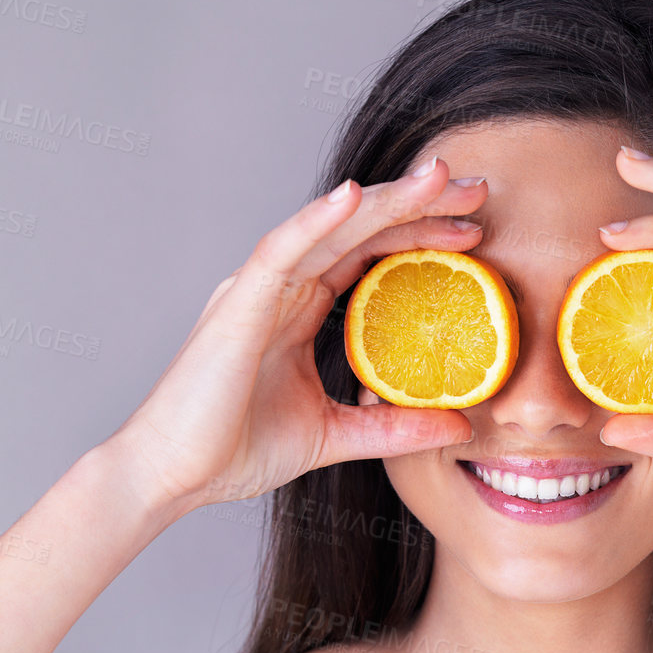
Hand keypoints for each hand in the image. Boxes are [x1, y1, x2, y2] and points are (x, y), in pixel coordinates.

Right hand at [102, 159, 485, 512]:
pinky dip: (318, 220)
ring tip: (439, 176)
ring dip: (387, 198)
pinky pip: (282, 251)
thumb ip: (394, 427)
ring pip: (331, 227)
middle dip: (419, 203)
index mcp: (298, 308)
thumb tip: (460, 426)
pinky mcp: (238, 305)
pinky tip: (357, 197)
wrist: (174, 476)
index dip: (421, 236)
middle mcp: (280, 286)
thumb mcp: (336, 435)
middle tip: (478, 187)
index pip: (369, 255)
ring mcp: (258, 289)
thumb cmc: (235, 449)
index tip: (474, 232)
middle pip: (359, 228)